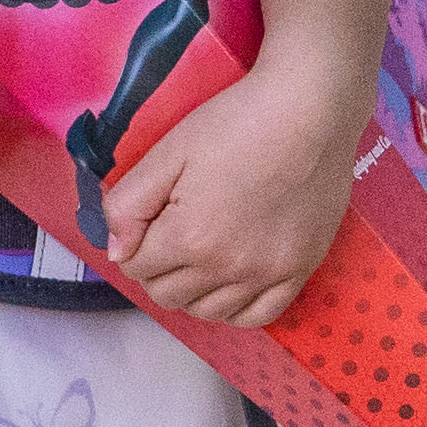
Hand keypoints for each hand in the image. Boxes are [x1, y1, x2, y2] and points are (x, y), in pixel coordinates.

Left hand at [103, 50, 359, 326]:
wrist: (311, 110)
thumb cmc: (237, 121)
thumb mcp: (168, 152)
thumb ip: (128, 204)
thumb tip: (115, 251)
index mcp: (187, 237)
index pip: (135, 268)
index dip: (133, 245)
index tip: (148, 221)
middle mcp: (225, 267)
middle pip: (169, 296)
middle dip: (158, 270)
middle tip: (171, 234)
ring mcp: (267, 274)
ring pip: (209, 312)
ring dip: (194, 291)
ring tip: (201, 256)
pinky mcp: (300, 269)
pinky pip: (260, 315)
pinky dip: (236, 308)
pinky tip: (232, 283)